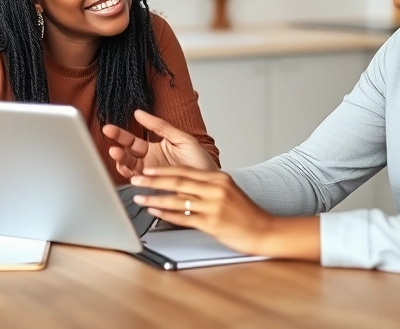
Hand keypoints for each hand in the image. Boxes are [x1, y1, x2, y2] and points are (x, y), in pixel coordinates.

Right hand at [103, 110, 217, 178]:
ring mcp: (151, 176)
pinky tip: (130, 173)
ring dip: (122, 162)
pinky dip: (132, 178)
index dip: (120, 134)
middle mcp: (150, 163)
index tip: (109, 129)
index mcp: (154, 148)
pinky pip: (139, 184)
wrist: (212, 183)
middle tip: (112, 145)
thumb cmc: (201, 162)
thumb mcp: (181, 138)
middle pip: (127, 154)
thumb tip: (139, 113)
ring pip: (130, 169)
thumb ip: (160, 126)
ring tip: (118, 155)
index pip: (132, 140)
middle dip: (118, 149)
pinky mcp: (155, 189)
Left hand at [129, 166, 273, 255]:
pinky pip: (184, 218)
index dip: (163, 170)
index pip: (185, 171)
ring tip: (139, 198)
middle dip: (153, 180)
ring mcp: (214, 206)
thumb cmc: (244, 212)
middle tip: (135, 180)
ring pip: (178, 200)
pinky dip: (166, 214)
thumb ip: (206, 185)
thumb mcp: (227, 190)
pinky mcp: (213, 223)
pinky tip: (155, 213)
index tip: (146, 169)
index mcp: (219, 178)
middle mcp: (216, 189)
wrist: (264, 230)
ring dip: (155, 198)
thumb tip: (180, 184)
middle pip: (178, 182)